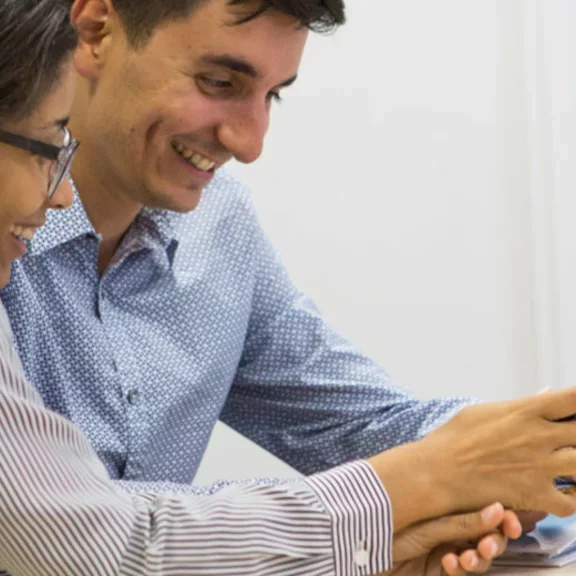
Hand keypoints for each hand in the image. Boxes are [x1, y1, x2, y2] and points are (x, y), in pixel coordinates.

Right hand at [368, 387, 575, 529]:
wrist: (436, 471)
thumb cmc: (454, 438)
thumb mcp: (484, 412)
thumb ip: (521, 406)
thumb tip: (545, 395)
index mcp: (525, 411)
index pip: (573, 398)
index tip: (575, 408)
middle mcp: (538, 436)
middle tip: (567, 439)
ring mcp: (539, 467)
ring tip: (566, 465)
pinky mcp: (534, 495)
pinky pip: (570, 503)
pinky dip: (569, 500)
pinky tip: (560, 494)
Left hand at [380, 502, 519, 575]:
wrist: (362, 552)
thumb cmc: (389, 529)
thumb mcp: (429, 525)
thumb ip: (463, 522)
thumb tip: (499, 509)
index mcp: (448, 507)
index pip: (484, 511)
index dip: (503, 518)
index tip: (513, 522)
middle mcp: (450, 528)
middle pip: (487, 536)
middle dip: (494, 541)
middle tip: (490, 544)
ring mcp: (447, 550)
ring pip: (478, 558)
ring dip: (479, 558)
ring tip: (469, 557)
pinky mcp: (441, 572)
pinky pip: (460, 572)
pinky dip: (460, 568)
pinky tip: (450, 563)